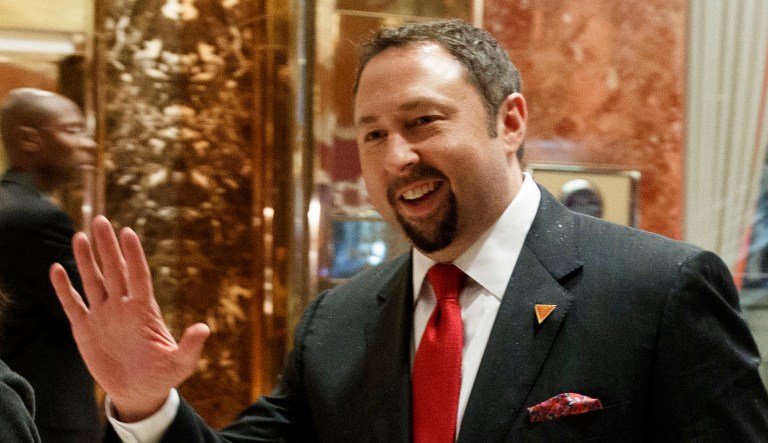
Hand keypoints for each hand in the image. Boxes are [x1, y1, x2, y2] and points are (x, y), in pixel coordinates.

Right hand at [50, 215, 209, 421]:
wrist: (139, 392)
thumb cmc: (163, 375)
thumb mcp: (181, 363)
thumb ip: (191, 346)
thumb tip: (203, 328)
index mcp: (145, 310)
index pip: (138, 275)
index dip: (133, 254)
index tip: (128, 232)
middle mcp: (123, 307)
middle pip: (114, 270)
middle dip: (107, 247)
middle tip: (100, 220)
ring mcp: (103, 316)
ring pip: (93, 281)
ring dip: (85, 260)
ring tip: (79, 235)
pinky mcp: (85, 330)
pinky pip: (73, 304)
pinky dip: (64, 288)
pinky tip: (57, 269)